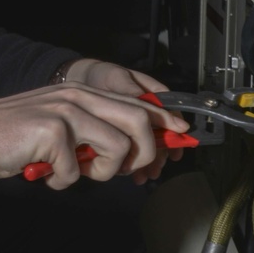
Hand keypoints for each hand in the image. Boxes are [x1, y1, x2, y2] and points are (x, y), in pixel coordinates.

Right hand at [0, 80, 188, 189]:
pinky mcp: (53, 131)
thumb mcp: (60, 127)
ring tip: (75, 171)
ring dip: (101, 172)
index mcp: (83, 92)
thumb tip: (132, 152)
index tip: (181, 137)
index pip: (137, 103)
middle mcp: (78, 96)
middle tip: (126, 171)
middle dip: (144, 153)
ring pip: (118, 147)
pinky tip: (46, 173)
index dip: (165, 122)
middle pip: (139, 121)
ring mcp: (66, 111)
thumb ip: (92, 131)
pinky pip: (79, 170)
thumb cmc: (13, 138)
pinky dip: (63, 181)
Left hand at [61, 60, 186, 182]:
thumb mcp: (115, 79)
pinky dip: (133, 162)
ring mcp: (134, 124)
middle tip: (153, 170)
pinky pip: (132, 149)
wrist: (79, 80)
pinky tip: (131, 174)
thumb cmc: (100, 76)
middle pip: (161, 135)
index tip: (173, 152)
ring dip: (147, 162)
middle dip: (158, 155)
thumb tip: (147, 109)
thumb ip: (131, 93)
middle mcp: (147, 111)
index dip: (174, 135)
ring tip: (142, 176)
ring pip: (148, 145)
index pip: (170, 117)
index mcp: (152, 95)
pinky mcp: (122, 134)